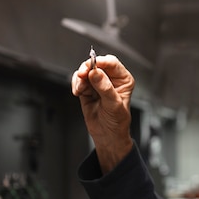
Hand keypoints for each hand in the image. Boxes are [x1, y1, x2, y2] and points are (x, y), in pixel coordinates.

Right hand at [72, 54, 134, 172]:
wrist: (107, 136)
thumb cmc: (117, 122)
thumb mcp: (113, 105)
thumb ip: (105, 88)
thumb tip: (96, 73)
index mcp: (123, 80)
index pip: (112, 63)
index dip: (101, 62)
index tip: (92, 66)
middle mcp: (111, 79)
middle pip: (96, 64)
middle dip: (87, 68)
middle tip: (82, 75)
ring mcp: (98, 83)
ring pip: (85, 70)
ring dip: (80, 78)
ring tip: (80, 89)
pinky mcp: (88, 88)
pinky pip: (79, 79)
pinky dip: (76, 83)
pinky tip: (78, 92)